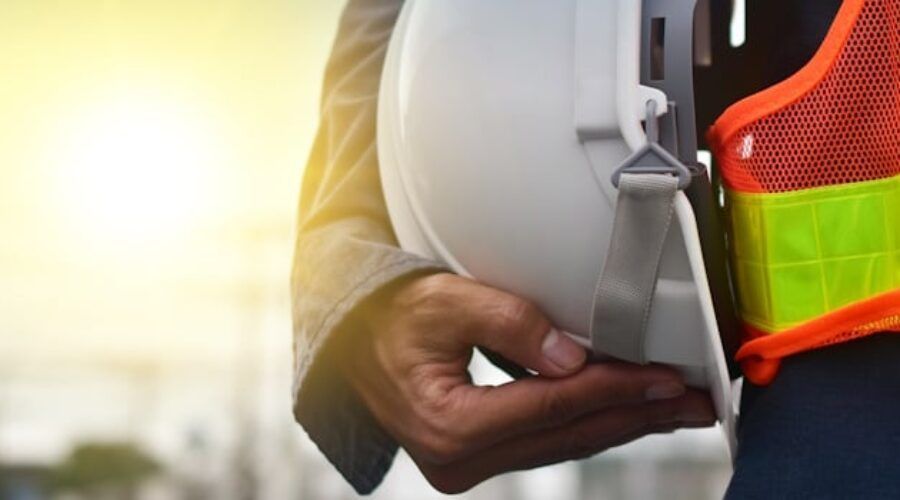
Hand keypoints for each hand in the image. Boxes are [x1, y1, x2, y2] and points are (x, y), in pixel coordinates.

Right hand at [340, 273, 714, 493]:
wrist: (352, 340)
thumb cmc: (391, 316)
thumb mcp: (445, 301)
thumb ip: (510, 324)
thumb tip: (575, 358)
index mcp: (448, 425)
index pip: (551, 406)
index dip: (613, 389)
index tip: (665, 377)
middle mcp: (458, 458)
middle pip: (567, 436)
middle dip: (636, 416)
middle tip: (695, 403)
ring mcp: (467, 464)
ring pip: (563, 444)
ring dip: (621, 423)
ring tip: (674, 409)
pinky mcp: (476, 456)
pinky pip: (546, 442)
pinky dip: (588, 423)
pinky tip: (623, 412)